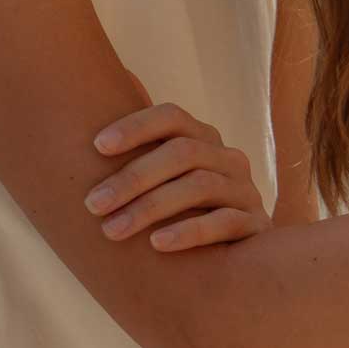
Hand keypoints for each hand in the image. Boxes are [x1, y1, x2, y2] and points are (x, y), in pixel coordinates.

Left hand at [84, 88, 272, 251]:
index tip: (96, 146)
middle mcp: (228, 158)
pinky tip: (157, 244)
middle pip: (182, 153)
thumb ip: (140, 147)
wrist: (241, 259)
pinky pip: (225, 222)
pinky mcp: (256, 225)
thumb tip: (102, 88)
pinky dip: (189, 232)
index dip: (136, 126)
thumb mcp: (167, 178)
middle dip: (132, 177)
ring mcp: (246, 190)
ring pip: (200, 186)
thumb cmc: (185, 211)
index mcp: (204, 138)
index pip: (172, 117)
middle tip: (92, 204)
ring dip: (150, 207)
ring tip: (112, 230)